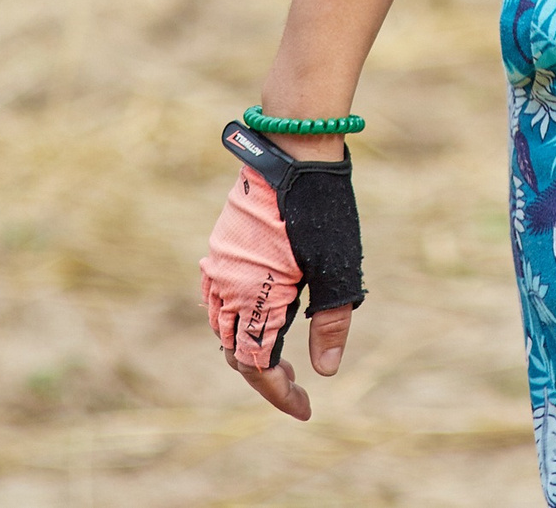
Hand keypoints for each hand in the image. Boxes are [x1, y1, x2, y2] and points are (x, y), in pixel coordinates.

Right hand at [203, 122, 364, 419]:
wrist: (294, 147)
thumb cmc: (321, 208)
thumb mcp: (336, 270)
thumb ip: (329, 325)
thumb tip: (325, 373)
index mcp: (254, 295)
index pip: (256, 367)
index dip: (280, 394)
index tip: (306, 408)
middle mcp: (226, 284)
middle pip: (236, 352)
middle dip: (266, 376)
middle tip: (299, 387)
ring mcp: (219, 264)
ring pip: (224, 326)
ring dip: (250, 350)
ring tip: (285, 360)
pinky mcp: (221, 246)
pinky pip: (219, 299)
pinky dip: (239, 321)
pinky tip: (268, 318)